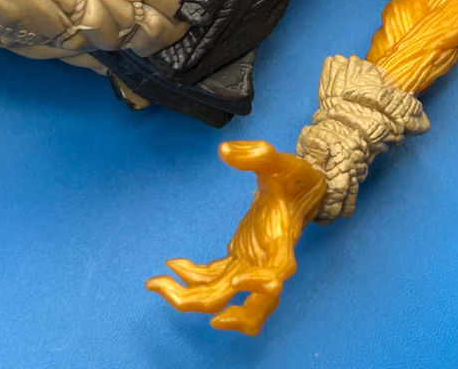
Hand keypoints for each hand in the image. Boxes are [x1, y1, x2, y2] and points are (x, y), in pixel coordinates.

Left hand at [146, 140, 325, 334]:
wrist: (301, 190)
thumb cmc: (293, 178)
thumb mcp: (279, 161)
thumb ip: (256, 155)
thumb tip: (224, 151)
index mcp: (282, 245)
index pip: (276, 276)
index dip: (257, 286)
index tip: (235, 282)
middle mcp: (268, 266)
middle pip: (245, 306)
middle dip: (204, 303)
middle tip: (168, 290)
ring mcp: (252, 267)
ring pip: (225, 300)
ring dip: (191, 299)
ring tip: (157, 282)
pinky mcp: (240, 262)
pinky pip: (214, 280)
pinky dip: (193, 279)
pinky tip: (172, 266)